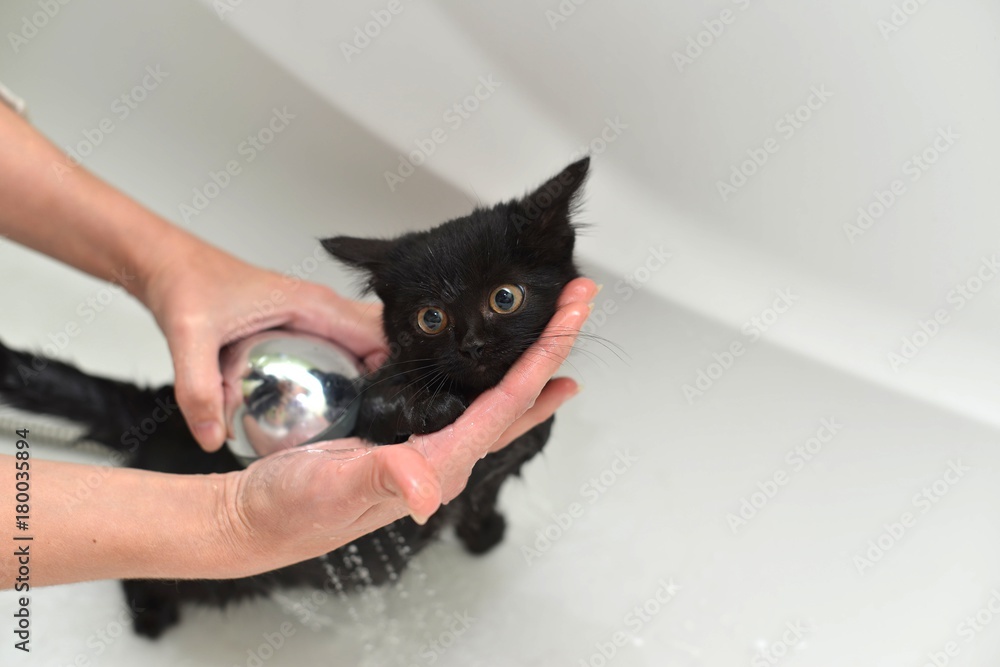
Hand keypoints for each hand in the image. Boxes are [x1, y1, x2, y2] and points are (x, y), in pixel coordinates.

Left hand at [140, 242, 387, 451]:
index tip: (390, 411)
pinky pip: (336, 349)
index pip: (377, 335)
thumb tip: (212, 438)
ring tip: (364, 420)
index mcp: (312, 303)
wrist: (168, 262)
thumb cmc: (184, 284)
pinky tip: (329, 406)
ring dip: (369, 377)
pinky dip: (342, 373)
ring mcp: (312, 314)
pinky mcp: (299, 323)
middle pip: (376, 342)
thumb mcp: (189, 338)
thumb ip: (199, 389)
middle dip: (388, 379)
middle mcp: (320, 306)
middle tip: (381, 421)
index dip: (393, 372)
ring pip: (359, 345)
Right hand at [217, 278, 595, 573]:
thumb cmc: (290, 507)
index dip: (543, 357)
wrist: (261, 519)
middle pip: (519, 397)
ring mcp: (433, 450)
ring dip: (535, 362)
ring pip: (502, 402)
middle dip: (553, 348)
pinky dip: (499, 384)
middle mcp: (447, 458)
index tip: (570, 316)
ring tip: (561, 331)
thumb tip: (425, 489)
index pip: (507, 402)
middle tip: (582, 300)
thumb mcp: (330, 489)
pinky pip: (472, 409)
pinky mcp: (414, 442)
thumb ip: (381, 479)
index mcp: (439, 463)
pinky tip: (509, 375)